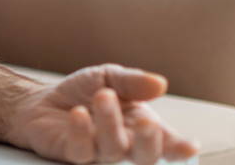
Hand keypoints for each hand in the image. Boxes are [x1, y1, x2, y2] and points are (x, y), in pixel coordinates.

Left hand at [5, 64, 198, 164]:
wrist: (43, 99)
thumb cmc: (83, 92)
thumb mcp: (110, 77)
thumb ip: (133, 81)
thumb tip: (160, 84)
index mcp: (140, 126)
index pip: (165, 143)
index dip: (179, 148)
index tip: (191, 147)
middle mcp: (124, 144)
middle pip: (144, 156)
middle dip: (150, 142)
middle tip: (147, 121)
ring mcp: (98, 152)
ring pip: (113, 151)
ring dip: (110, 122)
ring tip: (103, 95)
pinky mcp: (73, 153)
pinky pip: (81, 151)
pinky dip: (81, 132)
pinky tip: (78, 113)